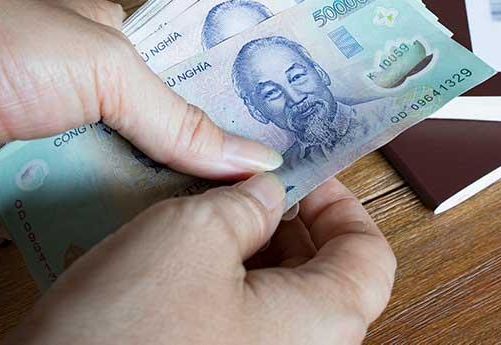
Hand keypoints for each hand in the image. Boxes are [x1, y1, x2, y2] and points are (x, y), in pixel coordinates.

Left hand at [0, 0, 281, 233]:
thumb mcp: (102, 65)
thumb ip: (178, 117)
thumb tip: (251, 157)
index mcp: (118, 52)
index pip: (194, 82)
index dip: (240, 107)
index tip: (290, 135)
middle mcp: (99, 106)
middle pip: (172, 143)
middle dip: (213, 167)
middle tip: (277, 196)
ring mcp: (72, 158)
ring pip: (140, 191)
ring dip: (171, 208)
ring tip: (240, 231)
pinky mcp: (43, 206)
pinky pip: (99, 229)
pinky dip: (124, 240)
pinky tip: (170, 253)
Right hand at [6, 175, 395, 344]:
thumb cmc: (130, 331)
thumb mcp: (194, 234)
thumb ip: (247, 202)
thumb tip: (267, 192)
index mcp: (321, 324)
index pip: (371, 255)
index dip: (341, 203)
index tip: (303, 172)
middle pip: (321, 274)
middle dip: (283, 219)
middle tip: (239, 182)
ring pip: (271, 295)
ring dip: (242, 244)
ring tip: (197, 208)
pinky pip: (232, 317)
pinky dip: (214, 277)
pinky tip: (170, 249)